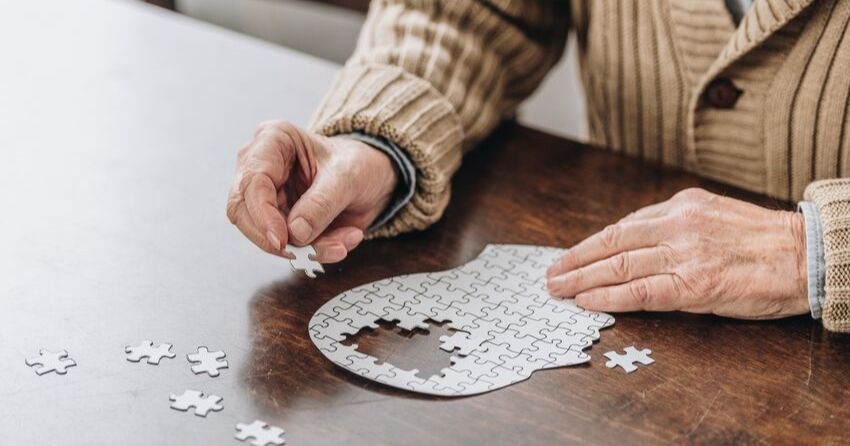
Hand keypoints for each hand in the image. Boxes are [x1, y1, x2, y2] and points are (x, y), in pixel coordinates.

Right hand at [226, 120, 397, 262]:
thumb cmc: (357, 163)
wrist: (372, 177)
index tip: (282, 239)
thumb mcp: (348, 177)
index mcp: (272, 140)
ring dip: (304, 248)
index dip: (262, 215)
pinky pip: (286, 245)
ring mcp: (267, 196)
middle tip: (305, 253)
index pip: (251, 181)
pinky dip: (314, 251)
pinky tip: (342, 242)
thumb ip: (322, 203)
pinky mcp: (278, 220)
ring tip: (341, 245)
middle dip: (275, 238)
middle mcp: (261, 166)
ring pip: (264, 234)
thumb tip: (295, 232)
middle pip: (242, 211)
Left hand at [546, 188, 808, 318]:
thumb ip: (674, 224)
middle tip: (551, 274)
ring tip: (558, 289)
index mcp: (681, 206)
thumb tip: (634, 241)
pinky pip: (641, 291)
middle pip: (611, 243)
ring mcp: (684, 254)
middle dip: (575, 260)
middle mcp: (677, 225)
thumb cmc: (762, 240)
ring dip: (581, 278)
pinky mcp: (694, 285)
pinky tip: (587, 301)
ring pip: (618, 266)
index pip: (622, 226)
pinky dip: (608, 297)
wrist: (806, 255)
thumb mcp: (713, 215)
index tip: (569, 255)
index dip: (590, 244)